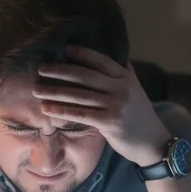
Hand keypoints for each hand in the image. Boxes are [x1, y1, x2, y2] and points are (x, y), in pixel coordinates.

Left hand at [33, 46, 171, 165]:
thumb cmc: (139, 116)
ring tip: (36, 89)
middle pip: (85, 76)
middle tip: (40, 68)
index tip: (62, 49)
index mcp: (126, 77)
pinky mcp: (110, 122)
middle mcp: (121, 88)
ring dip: (55, 91)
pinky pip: (80, 114)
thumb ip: (120, 74)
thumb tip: (106, 56)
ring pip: (79, 96)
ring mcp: (116, 105)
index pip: (100, 60)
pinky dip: (62, 111)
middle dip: (60, 71)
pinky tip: (47, 109)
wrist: (154, 142)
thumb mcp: (134, 90)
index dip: (80, 54)